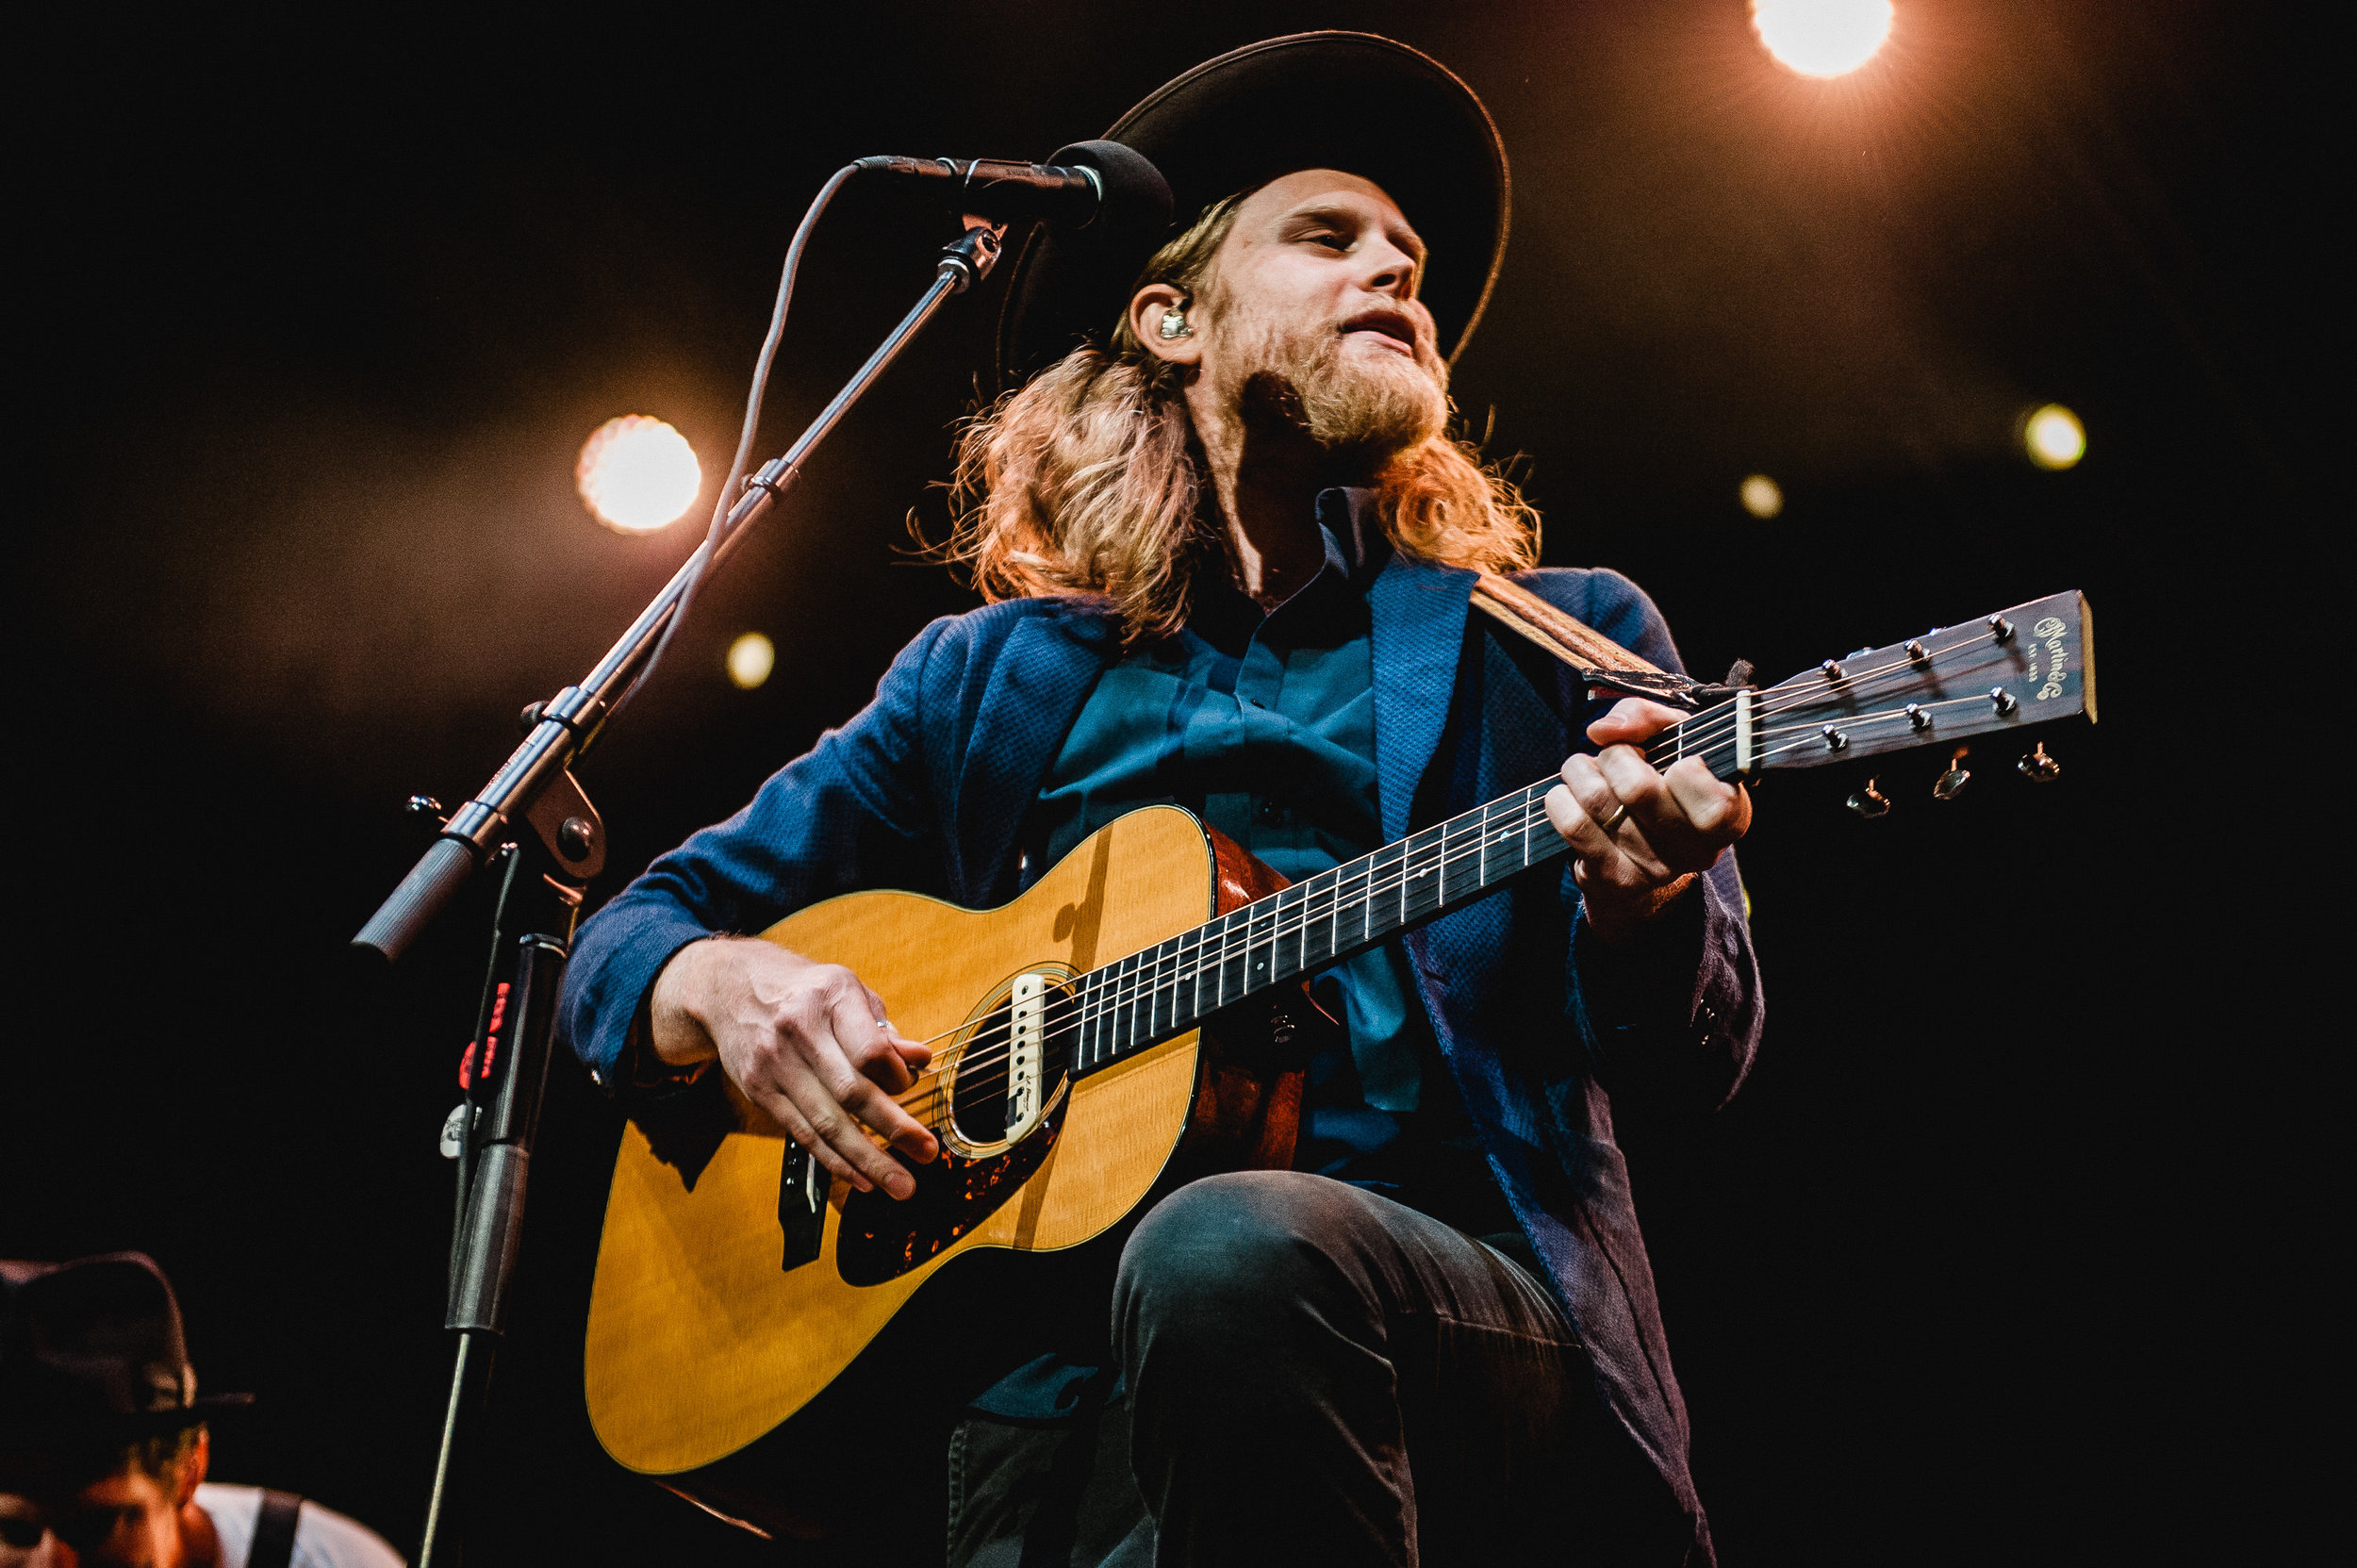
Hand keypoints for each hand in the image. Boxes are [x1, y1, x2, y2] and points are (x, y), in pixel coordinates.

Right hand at [649, 938, 937, 1198]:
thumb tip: (920, 1061)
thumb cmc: (803, 990)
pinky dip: (834, 1160)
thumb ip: (883, 1030)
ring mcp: (775, 1064)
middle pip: (851, 1091)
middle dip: (894, 1129)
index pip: (870, 1049)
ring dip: (867, 1159)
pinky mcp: (760, 1091)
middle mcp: (799, 1031)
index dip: (897, 1077)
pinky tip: (861, 1178)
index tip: (912, 1087)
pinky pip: (802, 1134)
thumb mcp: (847, 991)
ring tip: (899, 1185)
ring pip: (825, 1123)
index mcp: (830, 999)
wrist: (730, 988)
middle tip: (927, 1154)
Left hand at [1544, 697, 1751, 943]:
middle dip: (1615, 756)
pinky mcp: (1613, 879)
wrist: (1640, 858)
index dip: (1689, 772)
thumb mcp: (1671, 739)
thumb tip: (1605, 730)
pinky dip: (1561, 799)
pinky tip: (1570, 795)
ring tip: (1588, 772)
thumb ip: (1645, 716)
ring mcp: (1654, 871)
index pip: (1715, 805)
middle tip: (1616, 756)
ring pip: (1598, 801)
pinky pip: (1573, 826)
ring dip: (1581, 772)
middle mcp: (1697, 852)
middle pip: (1639, 790)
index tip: (1677, 761)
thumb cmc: (1663, 784)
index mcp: (1730, 818)